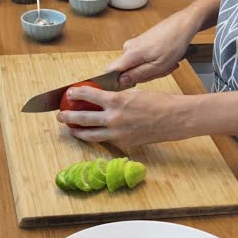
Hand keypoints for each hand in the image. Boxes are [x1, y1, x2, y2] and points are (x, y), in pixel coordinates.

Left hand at [56, 86, 188, 148]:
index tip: (68, 93)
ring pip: (91, 135)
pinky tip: (93, 135)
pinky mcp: (125, 144)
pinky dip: (98, 137)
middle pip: (83, 119)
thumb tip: (103, 98)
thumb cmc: (159, 102)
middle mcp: (114, 119)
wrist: (176, 119)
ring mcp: (118, 134)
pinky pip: (107, 140)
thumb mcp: (134, 94)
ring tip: (70, 130)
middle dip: (68, 117)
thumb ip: (116, 98)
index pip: (89, 96)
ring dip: (78, 132)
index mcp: (116, 101)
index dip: (76, 93)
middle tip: (60, 116)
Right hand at [107, 10, 199, 86]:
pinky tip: (164, 59)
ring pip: (136, 66)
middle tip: (161, 70)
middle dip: (144, 75)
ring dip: (151, 69)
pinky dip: (153, 62)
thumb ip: (138, 75)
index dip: (117, 81)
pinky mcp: (139, 44)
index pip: (110, 71)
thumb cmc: (174, 43)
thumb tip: (121, 82)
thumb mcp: (158, 66)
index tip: (132, 84)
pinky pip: (141, 60)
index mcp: (130, 54)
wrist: (182, 25)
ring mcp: (133, 45)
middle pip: (126, 71)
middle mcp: (127, 48)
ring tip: (166, 63)